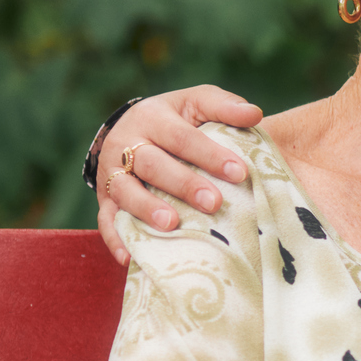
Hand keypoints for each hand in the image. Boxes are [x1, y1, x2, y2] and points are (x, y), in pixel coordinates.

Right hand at [93, 86, 267, 262]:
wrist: (130, 131)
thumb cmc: (175, 120)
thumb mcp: (196, 103)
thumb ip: (224, 107)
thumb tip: (255, 114)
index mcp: (153, 117)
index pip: (182, 136)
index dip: (210, 155)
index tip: (240, 173)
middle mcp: (126, 143)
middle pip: (153, 164)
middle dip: (183, 184)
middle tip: (214, 203)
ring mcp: (112, 172)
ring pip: (125, 190)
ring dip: (146, 208)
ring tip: (171, 223)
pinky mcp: (105, 199)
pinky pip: (106, 219)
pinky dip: (115, 238)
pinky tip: (129, 257)